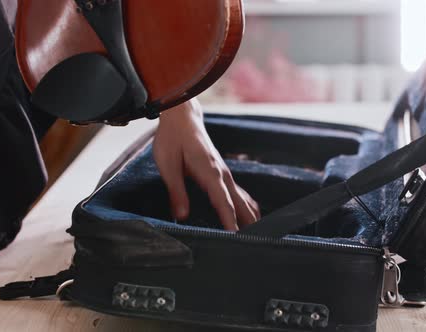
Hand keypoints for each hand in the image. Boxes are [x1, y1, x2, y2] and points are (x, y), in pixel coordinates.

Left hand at [153, 99, 259, 230]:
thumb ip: (176, 191)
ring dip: (250, 217)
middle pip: (240, 203)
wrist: (182, 117)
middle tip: (255, 243)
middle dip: (247, 224)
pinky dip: (246, 207)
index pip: (224, 202)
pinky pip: (239, 193)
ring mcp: (224, 173)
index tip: (237, 238)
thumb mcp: (167, 165)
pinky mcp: (222, 173)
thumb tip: (181, 216)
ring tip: (258, 235)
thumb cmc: (172, 139)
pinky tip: (250, 216)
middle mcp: (222, 174)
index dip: (230, 221)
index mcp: (210, 172)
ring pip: (243, 199)